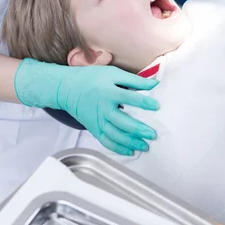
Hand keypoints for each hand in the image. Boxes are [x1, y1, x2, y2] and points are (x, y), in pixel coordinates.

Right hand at [14, 59, 159, 155]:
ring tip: (145, 146)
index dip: (144, 102)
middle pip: (122, 122)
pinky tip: (130, 151)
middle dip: (138, 130)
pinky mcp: (93, 128)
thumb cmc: (92, 78)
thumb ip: (134, 80)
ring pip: (115, 135)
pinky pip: (106, 141)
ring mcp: (97, 120)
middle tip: (153, 134)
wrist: (68, 88)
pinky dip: (118, 148)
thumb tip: (154, 84)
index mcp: (109, 92)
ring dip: (131, 142)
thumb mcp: (113, 73)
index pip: (130, 98)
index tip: (156, 106)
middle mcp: (103, 108)